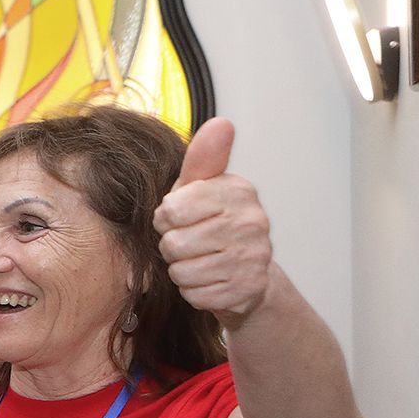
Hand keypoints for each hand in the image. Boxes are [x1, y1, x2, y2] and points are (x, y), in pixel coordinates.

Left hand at [153, 118, 271, 323]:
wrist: (246, 273)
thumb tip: (221, 123)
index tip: (177, 218)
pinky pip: (195, 295)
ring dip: (182, 270)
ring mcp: (254, 258)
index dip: (165, 218)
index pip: (172, 209)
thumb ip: (203, 159)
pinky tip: (210, 280)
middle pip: (174, 243)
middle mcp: (253, 222)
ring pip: (182, 271)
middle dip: (172, 247)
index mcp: (238, 191)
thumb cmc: (212, 224)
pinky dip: (194, 291)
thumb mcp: (201, 188)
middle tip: (191, 243)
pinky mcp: (248, 290)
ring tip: (200, 261)